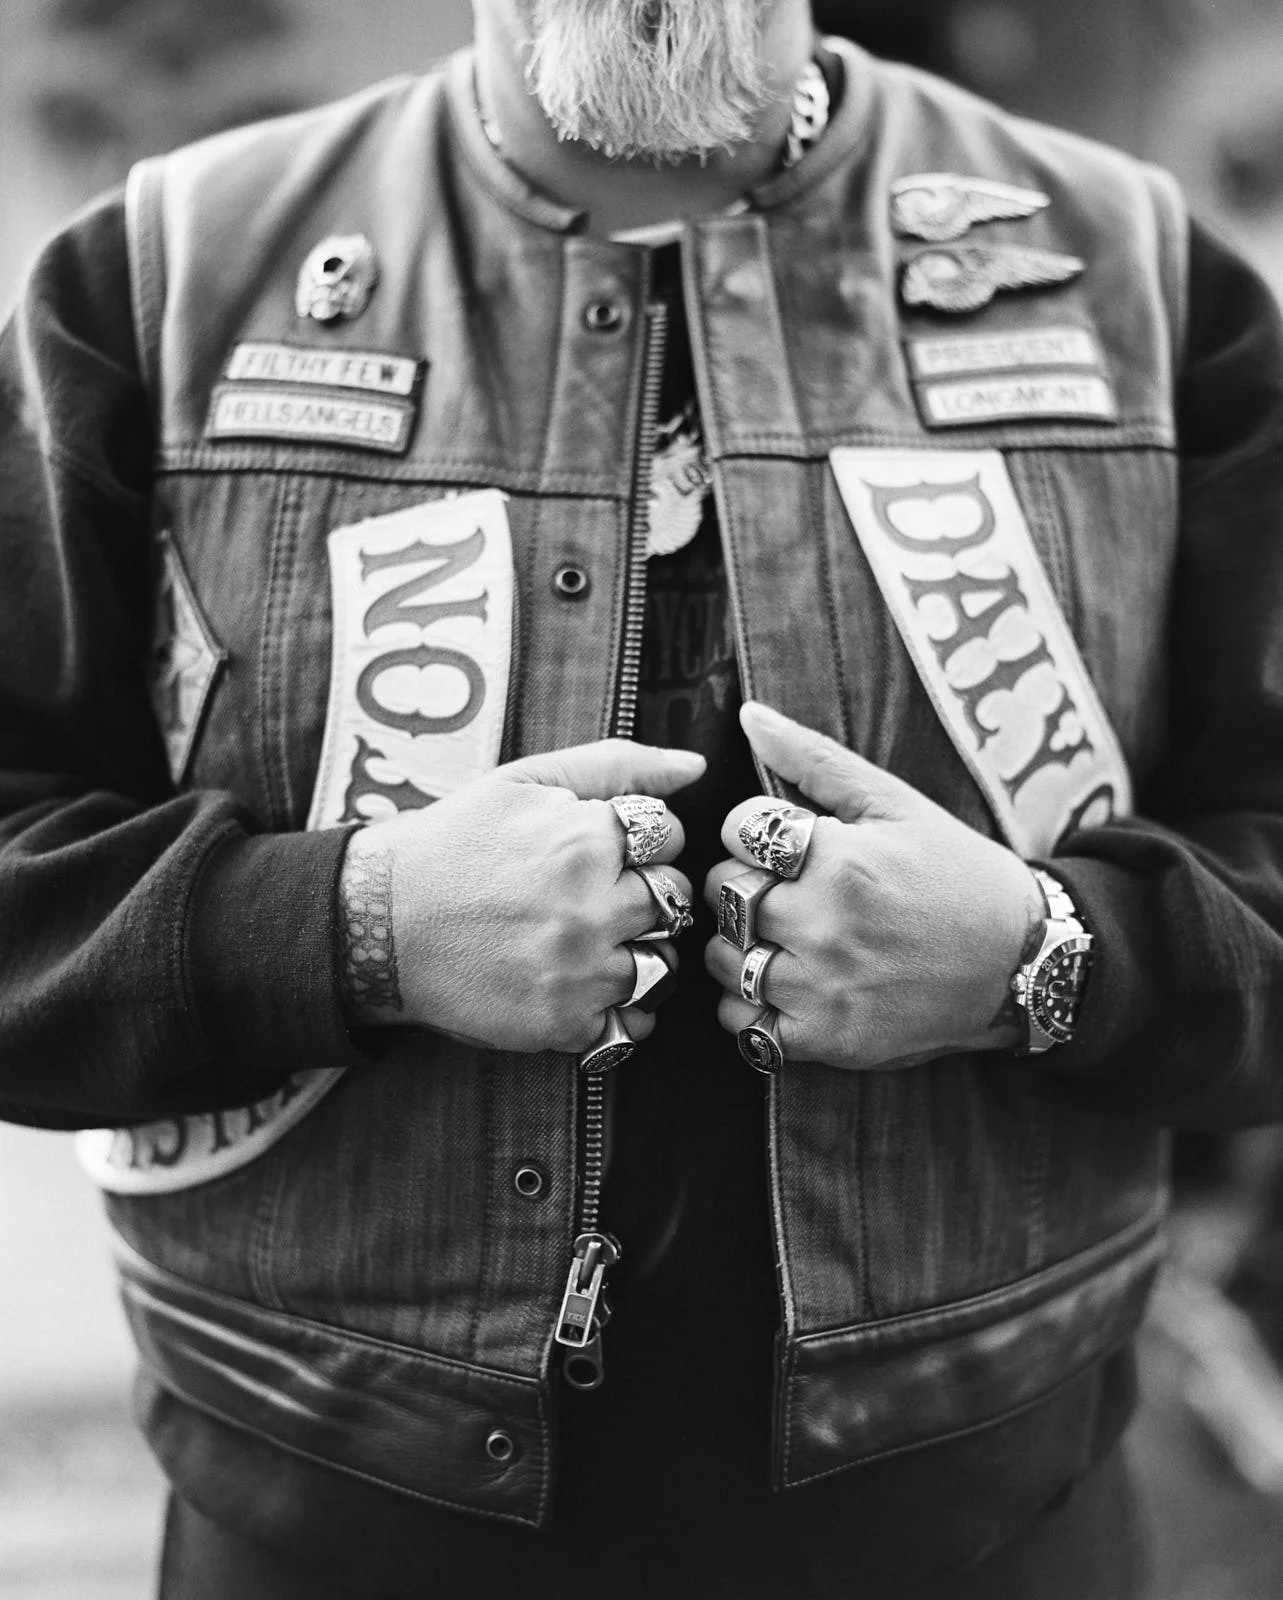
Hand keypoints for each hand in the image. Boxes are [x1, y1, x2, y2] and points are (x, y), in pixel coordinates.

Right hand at [341, 739, 703, 1051]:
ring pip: (664, 964)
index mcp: (585, 839)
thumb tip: (694, 765)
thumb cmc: (454, 844)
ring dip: (638, 953)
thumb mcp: (525, 781)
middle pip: (674, 900)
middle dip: (642, 894)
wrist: (377, 924)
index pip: (672, 838)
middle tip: (591, 896)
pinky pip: (634, 1022)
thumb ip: (615, 765)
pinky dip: (619, 1008)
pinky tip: (582, 985)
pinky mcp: (563, 1022)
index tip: (599, 853)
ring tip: (587, 942)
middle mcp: (590, 907)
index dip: (638, 844)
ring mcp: (579, 970)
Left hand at [704, 703, 1043, 1070]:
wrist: (1023, 963)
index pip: (736, 830)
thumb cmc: (956, 873)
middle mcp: (826, 927)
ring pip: (722, 959)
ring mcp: (824, 989)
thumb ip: (814, 759)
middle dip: (743, 884)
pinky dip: (748, 1004)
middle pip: (723, 894)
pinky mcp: (828, 1040)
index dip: (754, 831)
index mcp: (840, 860)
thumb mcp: (894, 803)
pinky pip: (742, 1024)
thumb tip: (749, 716)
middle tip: (782, 888)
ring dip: (738, 943)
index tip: (785, 844)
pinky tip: (785, 981)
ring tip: (782, 934)